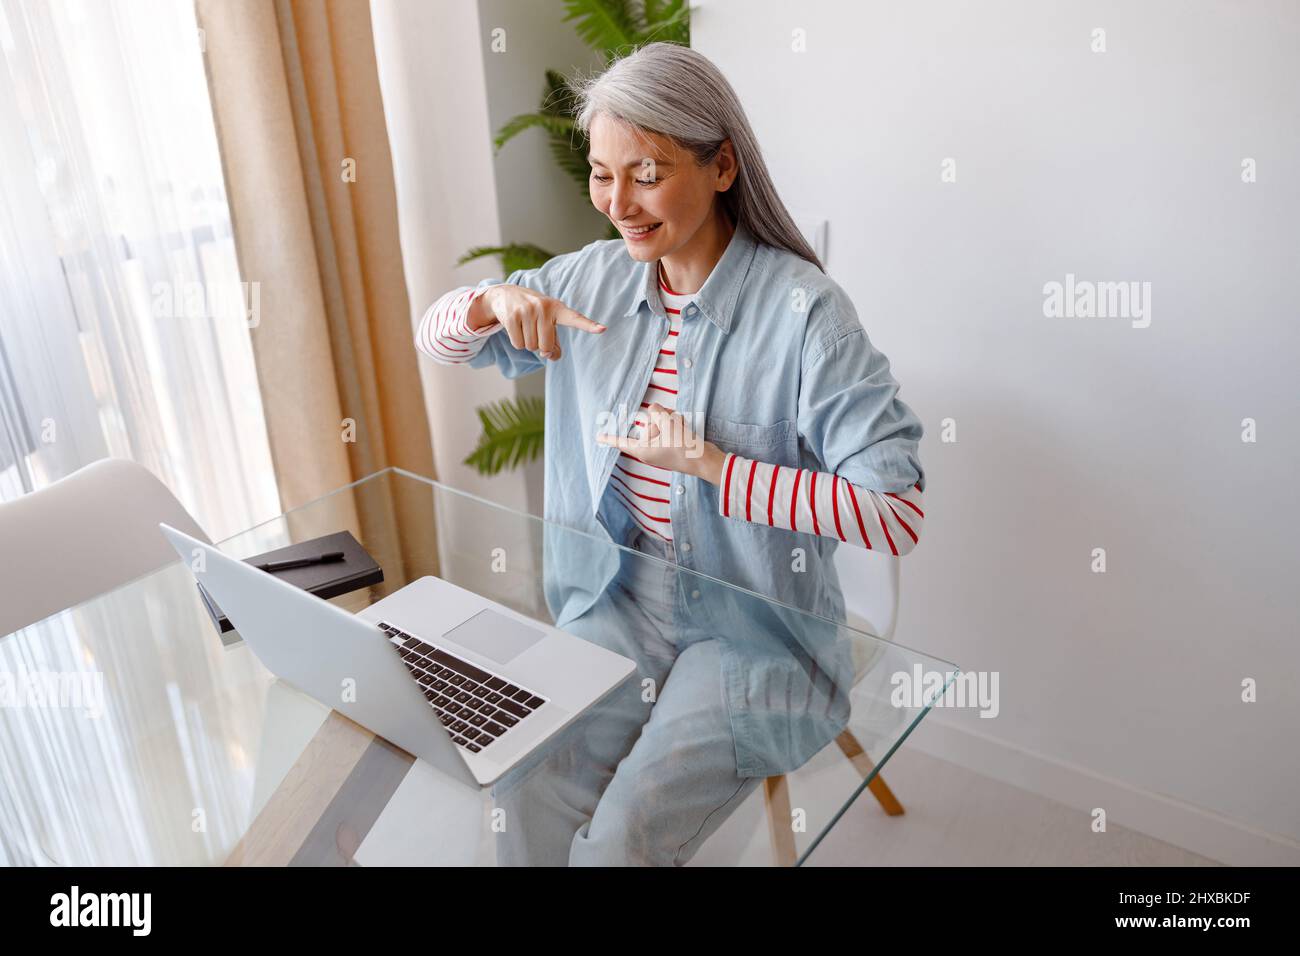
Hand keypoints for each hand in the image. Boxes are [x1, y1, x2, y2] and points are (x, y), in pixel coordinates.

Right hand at [468, 284, 604, 359]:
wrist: (505, 295)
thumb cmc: (534, 313)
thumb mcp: (548, 323)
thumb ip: (554, 343)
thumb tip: (549, 356)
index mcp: (558, 308)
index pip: (575, 318)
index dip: (589, 325)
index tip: (603, 329)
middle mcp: (544, 307)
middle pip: (545, 347)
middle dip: (539, 346)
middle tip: (535, 331)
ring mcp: (527, 310)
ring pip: (531, 347)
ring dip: (527, 342)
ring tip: (525, 326)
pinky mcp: (512, 316)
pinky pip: (518, 344)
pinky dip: (517, 342)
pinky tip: (515, 327)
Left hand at [596, 403, 726, 484]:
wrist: (704, 461)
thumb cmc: (683, 447)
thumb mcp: (668, 424)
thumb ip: (657, 411)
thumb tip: (655, 408)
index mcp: (643, 450)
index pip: (622, 442)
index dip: (609, 438)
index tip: (597, 438)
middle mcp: (649, 450)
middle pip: (648, 424)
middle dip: (661, 417)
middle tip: (672, 422)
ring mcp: (661, 448)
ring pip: (661, 423)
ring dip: (671, 419)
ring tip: (681, 425)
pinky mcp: (672, 445)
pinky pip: (670, 428)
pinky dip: (677, 424)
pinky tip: (685, 427)